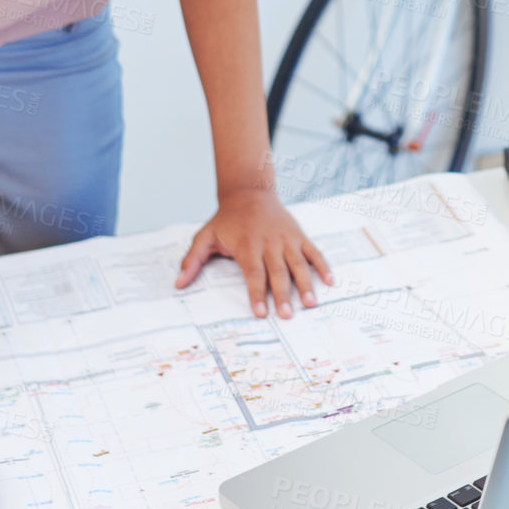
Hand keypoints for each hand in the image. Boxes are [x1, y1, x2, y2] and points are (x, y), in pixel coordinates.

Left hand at [177, 186, 334, 318]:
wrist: (249, 191)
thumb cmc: (227, 219)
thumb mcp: (205, 236)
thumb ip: (192, 260)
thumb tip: (178, 283)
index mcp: (248, 246)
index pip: (253, 273)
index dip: (256, 294)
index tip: (260, 313)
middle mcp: (269, 243)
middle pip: (277, 272)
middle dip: (282, 295)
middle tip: (287, 316)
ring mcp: (286, 239)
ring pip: (298, 264)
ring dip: (305, 284)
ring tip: (310, 304)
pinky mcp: (298, 236)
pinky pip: (313, 252)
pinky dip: (322, 266)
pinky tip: (330, 281)